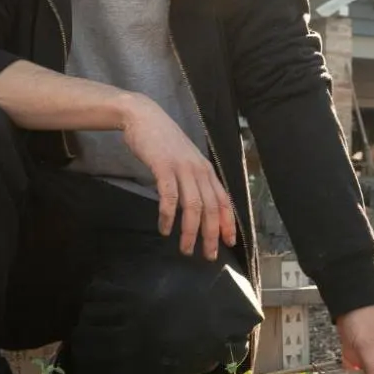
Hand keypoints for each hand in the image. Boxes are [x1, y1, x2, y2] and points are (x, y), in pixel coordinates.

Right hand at [118, 95, 237, 259]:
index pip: (223, 201)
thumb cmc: (164, 142)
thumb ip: (194, 181)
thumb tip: (199, 207)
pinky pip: (169, 196)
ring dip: (190, 231)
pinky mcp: (164, 167)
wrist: (144, 117)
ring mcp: (182, 168)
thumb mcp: (186, 161)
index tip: (229, 242)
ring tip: (185, 249)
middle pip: (211, 208)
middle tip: (207, 255)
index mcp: (207, 171)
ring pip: (193, 206)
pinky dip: (169, 216)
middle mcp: (199, 170)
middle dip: (211, 235)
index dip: (228, 223)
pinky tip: (165, 229)